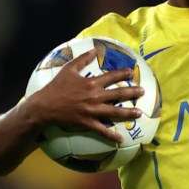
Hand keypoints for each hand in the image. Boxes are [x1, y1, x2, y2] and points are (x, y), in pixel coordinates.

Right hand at [23, 49, 143, 143]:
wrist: (45, 106)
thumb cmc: (56, 87)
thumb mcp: (68, 69)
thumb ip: (83, 59)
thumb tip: (95, 50)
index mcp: (91, 82)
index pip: (111, 76)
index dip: (122, 74)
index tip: (131, 72)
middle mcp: (94, 96)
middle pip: (118, 94)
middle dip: (132, 92)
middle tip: (143, 92)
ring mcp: (92, 110)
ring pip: (114, 112)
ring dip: (128, 113)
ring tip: (139, 113)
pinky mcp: (87, 122)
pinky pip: (102, 130)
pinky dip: (111, 135)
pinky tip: (120, 138)